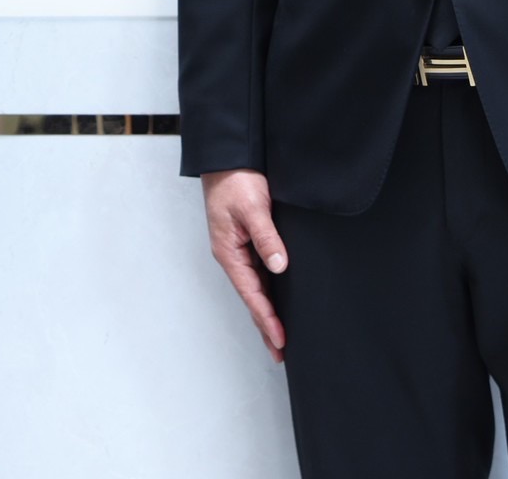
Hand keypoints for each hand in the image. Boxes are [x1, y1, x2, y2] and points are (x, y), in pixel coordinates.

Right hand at [201, 169, 287, 360]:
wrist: (227, 156)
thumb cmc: (234, 179)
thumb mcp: (253, 208)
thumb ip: (267, 237)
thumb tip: (279, 266)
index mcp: (229, 252)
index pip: (251, 294)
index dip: (267, 319)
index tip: (280, 340)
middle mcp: (232, 254)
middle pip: (252, 297)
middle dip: (265, 325)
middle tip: (280, 352)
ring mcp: (239, 248)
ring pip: (256, 286)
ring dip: (267, 310)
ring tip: (279, 335)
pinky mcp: (247, 239)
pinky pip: (259, 271)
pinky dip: (268, 289)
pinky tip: (278, 297)